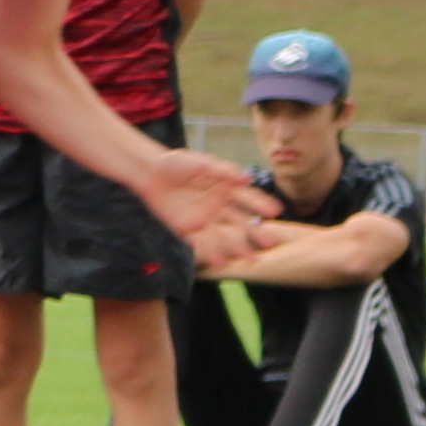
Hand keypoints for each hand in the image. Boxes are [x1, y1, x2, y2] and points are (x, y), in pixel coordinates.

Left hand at [133, 145, 261, 256]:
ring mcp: (204, 218)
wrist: (150, 172)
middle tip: (270, 243)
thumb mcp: (201, 163)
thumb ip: (223, 171)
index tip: (275, 211)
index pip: (247, 198)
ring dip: (237, 248)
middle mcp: (218, 206)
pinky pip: (200, 242)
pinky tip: (221, 263)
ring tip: (251, 260)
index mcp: (225, 188)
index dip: (260, 204)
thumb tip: (247, 178)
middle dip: (255, 232)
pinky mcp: (187, 228)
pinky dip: (210, 253)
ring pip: (224, 235)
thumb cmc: (177, 163)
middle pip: (240, 221)